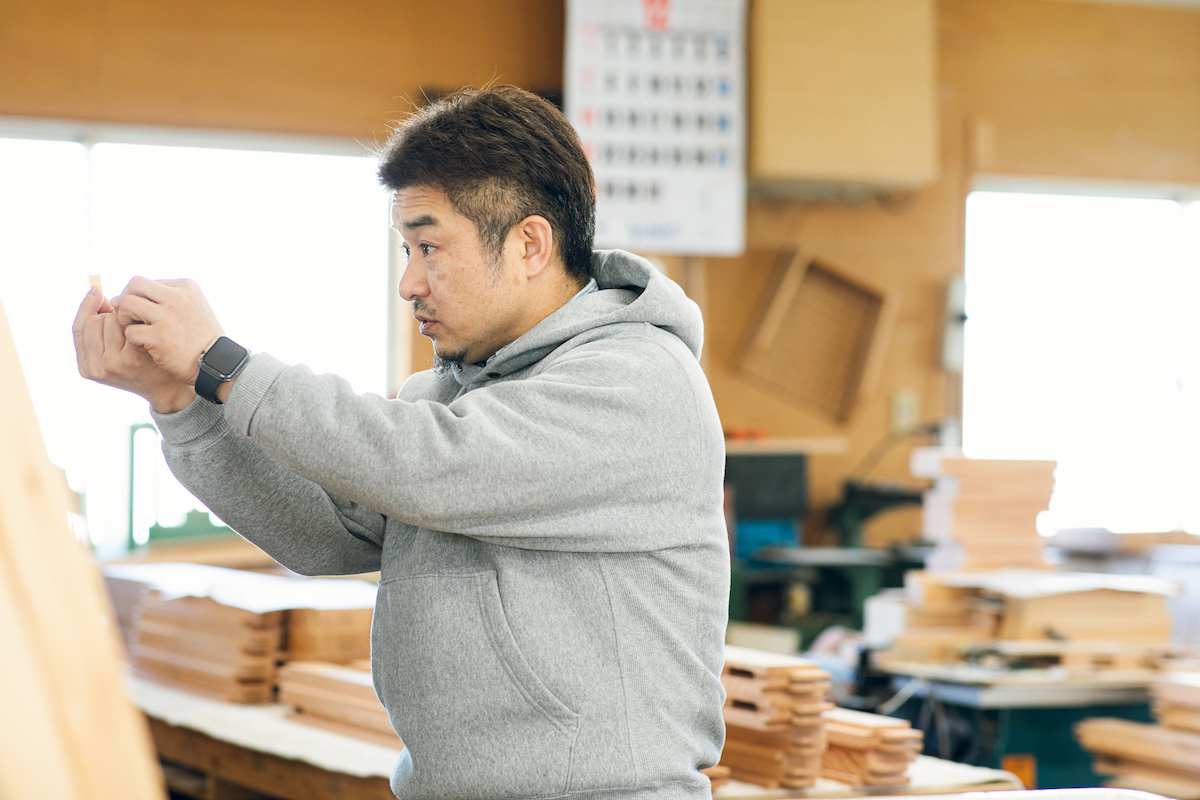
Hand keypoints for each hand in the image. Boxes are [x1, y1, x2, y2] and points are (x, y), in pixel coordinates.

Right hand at [73, 287, 196, 412]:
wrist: (169, 385)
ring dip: (124, 316)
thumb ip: (102, 328)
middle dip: (110, 313)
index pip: (78, 328)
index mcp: (86, 366)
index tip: (98, 291)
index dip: (87, 308)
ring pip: (109, 320)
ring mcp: (113, 363)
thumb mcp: (114, 350)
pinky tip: (148, 325)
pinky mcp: (130, 358)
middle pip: (94, 321)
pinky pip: (126, 325)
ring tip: (139, 323)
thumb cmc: (142, 361)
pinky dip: (135, 321)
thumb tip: (96, 290)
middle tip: (128, 316)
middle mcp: (97, 366)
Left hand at [114, 277, 224, 385]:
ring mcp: (168, 316)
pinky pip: (130, 332)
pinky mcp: (159, 337)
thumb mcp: (192, 308)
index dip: (138, 298)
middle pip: (134, 286)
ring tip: (137, 332)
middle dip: (126, 301)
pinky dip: (134, 342)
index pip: (146, 282)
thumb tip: (120, 298)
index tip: (143, 315)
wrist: (218, 364)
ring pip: (128, 304)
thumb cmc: (200, 338)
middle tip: (130, 319)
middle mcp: (178, 297)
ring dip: (126, 319)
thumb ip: (166, 298)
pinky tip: (147, 349)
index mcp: (186, 287)